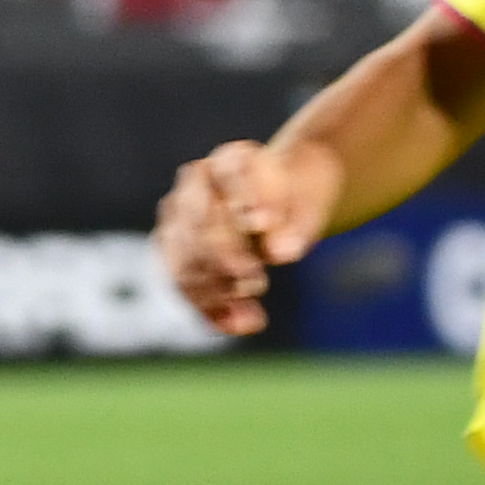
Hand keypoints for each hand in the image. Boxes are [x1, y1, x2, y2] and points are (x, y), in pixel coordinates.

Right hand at [155, 137, 340, 339]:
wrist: (284, 202)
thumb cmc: (298, 198)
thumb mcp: (310, 207)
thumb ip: (297, 225)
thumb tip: (281, 253)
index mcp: (231, 160)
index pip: (231, 177)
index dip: (246, 200)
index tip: (264, 225)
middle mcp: (195, 183)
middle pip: (199, 222)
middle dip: (226, 257)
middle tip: (258, 282)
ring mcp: (178, 216)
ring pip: (183, 257)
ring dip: (215, 289)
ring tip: (252, 314)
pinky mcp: (173, 249)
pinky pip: (181, 282)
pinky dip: (208, 308)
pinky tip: (238, 325)